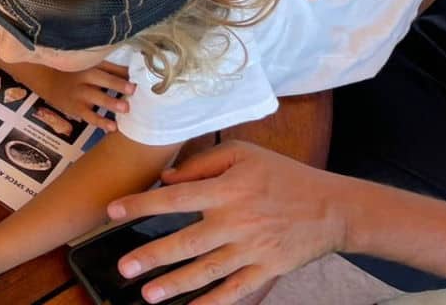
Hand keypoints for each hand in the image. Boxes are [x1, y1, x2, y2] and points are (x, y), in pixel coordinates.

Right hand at [23, 60, 134, 131]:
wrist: (47, 80)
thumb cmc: (76, 72)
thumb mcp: (90, 65)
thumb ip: (112, 69)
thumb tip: (136, 72)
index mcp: (90, 65)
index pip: (108, 67)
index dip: (122, 71)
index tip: (139, 76)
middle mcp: (84, 78)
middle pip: (101, 79)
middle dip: (116, 84)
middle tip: (132, 89)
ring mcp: (79, 94)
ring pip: (95, 98)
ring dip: (110, 102)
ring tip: (125, 108)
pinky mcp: (76, 109)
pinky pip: (89, 116)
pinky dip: (100, 122)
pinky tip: (112, 127)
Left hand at [105, 141, 346, 304]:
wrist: (333, 208)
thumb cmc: (282, 175)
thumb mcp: (243, 155)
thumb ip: (201, 164)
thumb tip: (166, 179)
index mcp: (227, 190)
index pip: (174, 198)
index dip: (141, 205)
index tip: (112, 211)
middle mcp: (236, 222)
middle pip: (186, 242)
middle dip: (152, 256)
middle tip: (124, 268)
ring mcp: (252, 250)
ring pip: (207, 271)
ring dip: (176, 284)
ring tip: (148, 295)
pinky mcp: (268, 270)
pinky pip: (236, 291)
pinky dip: (214, 303)